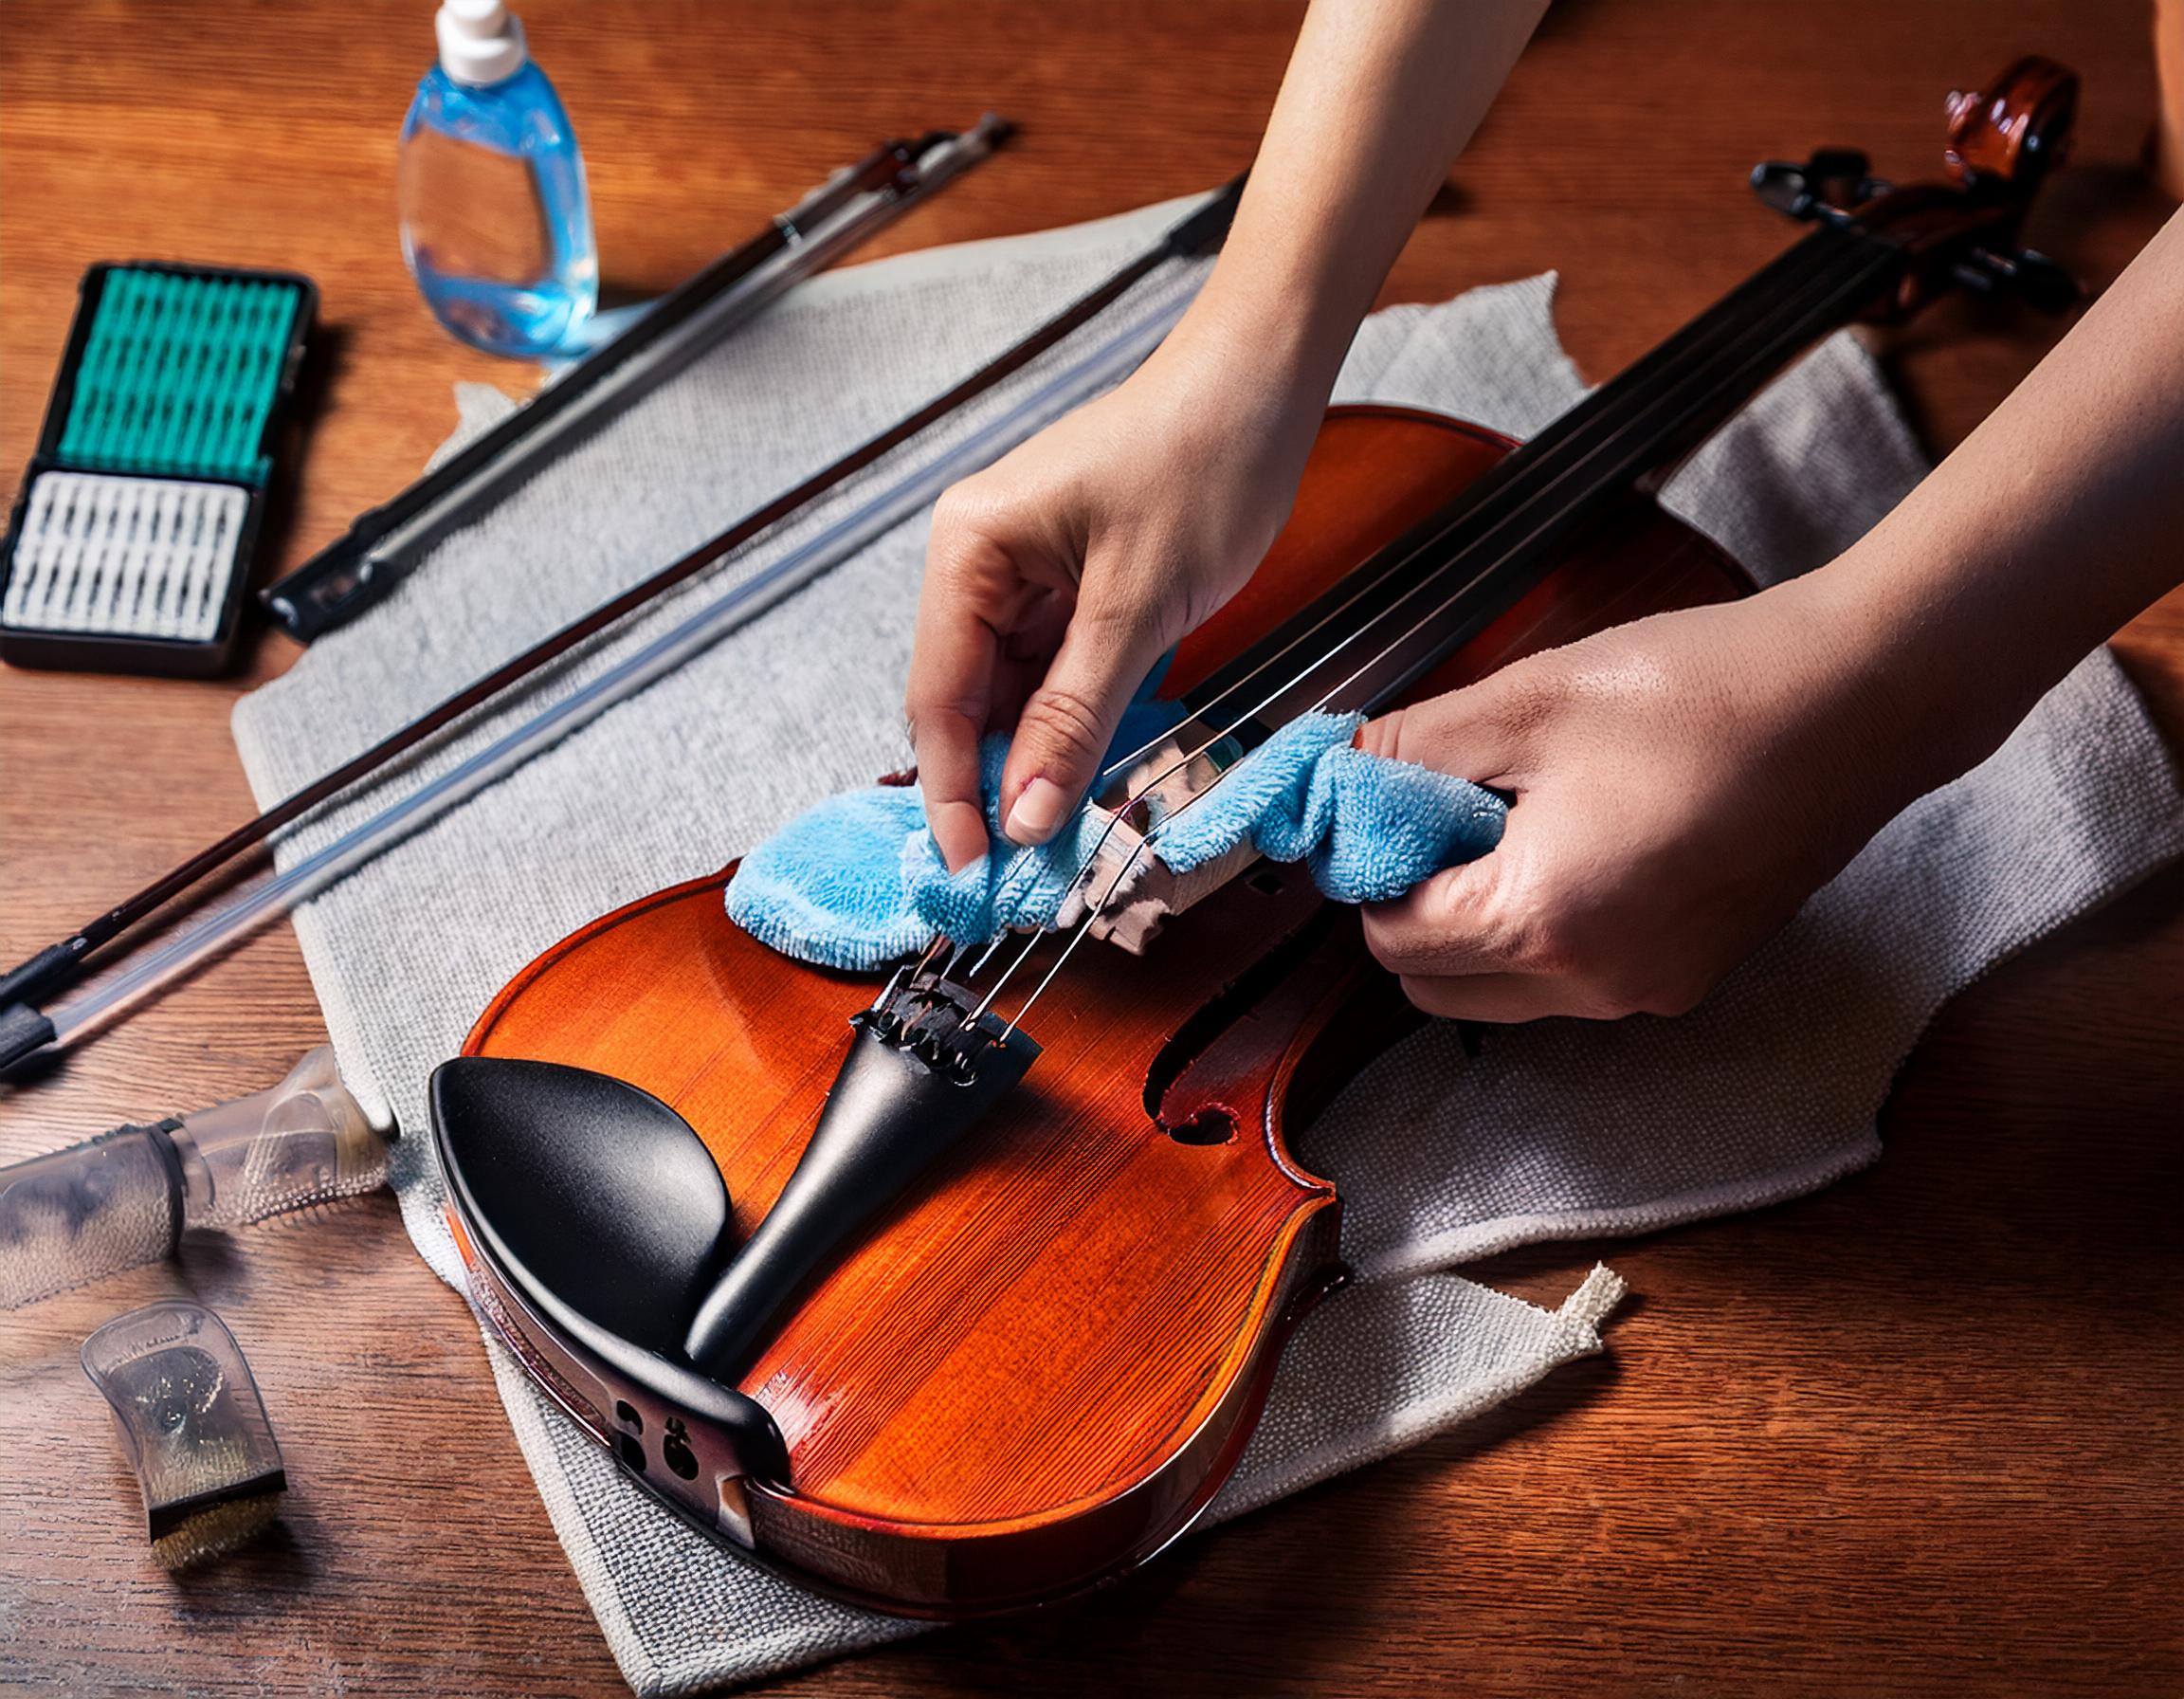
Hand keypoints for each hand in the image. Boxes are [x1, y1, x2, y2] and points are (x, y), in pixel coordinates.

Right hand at [906, 338, 1322, 871]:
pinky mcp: (1070, 587)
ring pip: (1012, 697)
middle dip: (994, 785)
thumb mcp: (1138, 607)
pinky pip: (1053, 675)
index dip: (952, 791)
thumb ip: (1075, 717)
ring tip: (1059, 834)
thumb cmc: (1202, 458)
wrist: (1263, 387)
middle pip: (967, 702)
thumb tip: (1024, 812)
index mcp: (970, 549)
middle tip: (1021, 870)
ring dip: (1035, 763)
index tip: (973, 867)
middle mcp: (981, 562)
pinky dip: (1070, 727)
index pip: (940, 696)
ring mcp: (1024, 575)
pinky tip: (1087, 775)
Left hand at [1357, 578, 1958, 1021]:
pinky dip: (1547, 927)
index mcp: (1543, 922)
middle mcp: (1594, 984)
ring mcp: (1650, 990)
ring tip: (1520, 815)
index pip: (1391, 939)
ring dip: (1480, 920)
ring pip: (1504, 988)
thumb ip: (1410, 750)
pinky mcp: (1690, 974)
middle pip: (1437, 983)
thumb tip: (1337, 776)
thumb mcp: (1528, 701)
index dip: (1370, 867)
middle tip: (1445, 809)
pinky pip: (1574, 977)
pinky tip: (1580, 836)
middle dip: (1417, 906)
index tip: (1385, 803)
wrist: (1862, 698)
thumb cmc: (1702, 690)